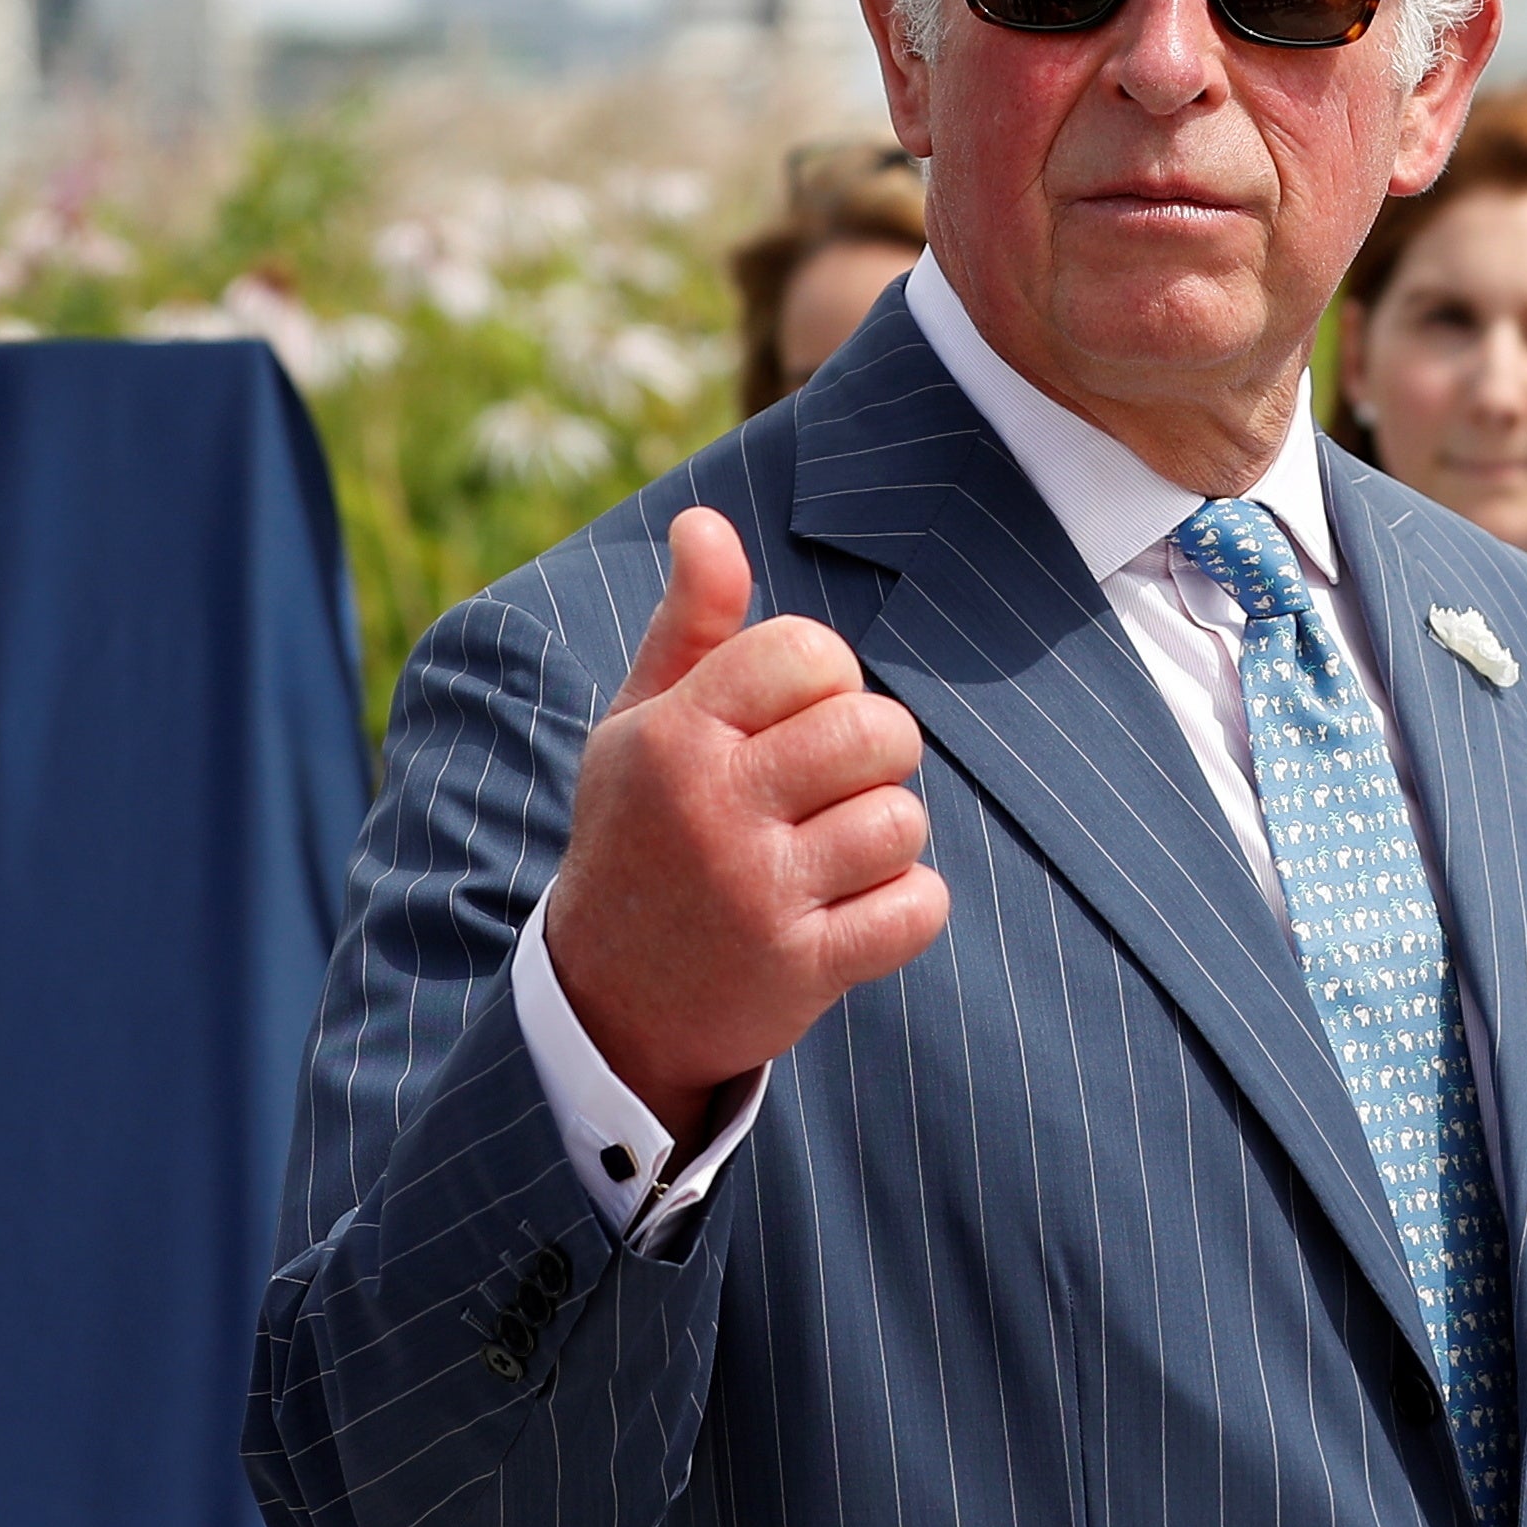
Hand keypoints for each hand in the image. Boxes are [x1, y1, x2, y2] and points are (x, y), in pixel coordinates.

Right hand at [544, 509, 949, 1138]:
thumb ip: (689, 625)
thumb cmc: (643, 834)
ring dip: (889, 836)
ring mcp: (756, 894)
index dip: (828, 678)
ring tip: (836, 853)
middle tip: (837, 785)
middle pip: (874, 730)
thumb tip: (704, 522)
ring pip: (902, 819)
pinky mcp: (801, 970)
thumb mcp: (641, 728)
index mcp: (673, 736)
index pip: (809, 651)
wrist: (608, 1003)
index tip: (798, 718)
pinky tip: (858, 911)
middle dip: (878, 752)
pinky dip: (908, 908)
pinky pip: (919, 907)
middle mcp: (710, 808)